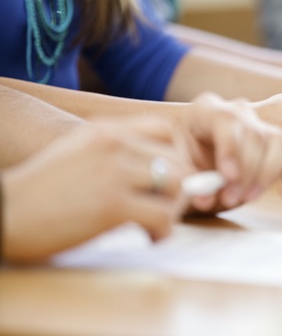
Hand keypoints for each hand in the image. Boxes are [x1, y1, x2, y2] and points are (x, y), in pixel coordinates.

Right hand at [4, 118, 193, 262]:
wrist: (5, 213)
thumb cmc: (41, 192)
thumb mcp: (78, 153)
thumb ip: (116, 154)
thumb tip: (162, 172)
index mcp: (105, 130)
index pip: (165, 130)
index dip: (175, 157)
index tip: (166, 181)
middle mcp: (113, 144)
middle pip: (178, 160)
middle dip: (178, 188)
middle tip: (164, 209)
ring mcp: (114, 172)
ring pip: (177, 185)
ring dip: (173, 209)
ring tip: (155, 224)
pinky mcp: (113, 204)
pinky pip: (163, 215)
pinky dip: (163, 231)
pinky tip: (148, 237)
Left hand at [179, 93, 281, 211]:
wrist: (191, 167)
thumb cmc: (182, 163)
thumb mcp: (177, 168)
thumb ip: (190, 181)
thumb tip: (206, 198)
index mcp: (207, 110)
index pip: (226, 119)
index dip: (230, 147)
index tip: (228, 175)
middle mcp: (239, 113)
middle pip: (254, 134)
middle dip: (246, 170)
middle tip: (231, 198)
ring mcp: (263, 130)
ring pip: (279, 141)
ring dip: (266, 174)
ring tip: (247, 198)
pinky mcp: (281, 152)